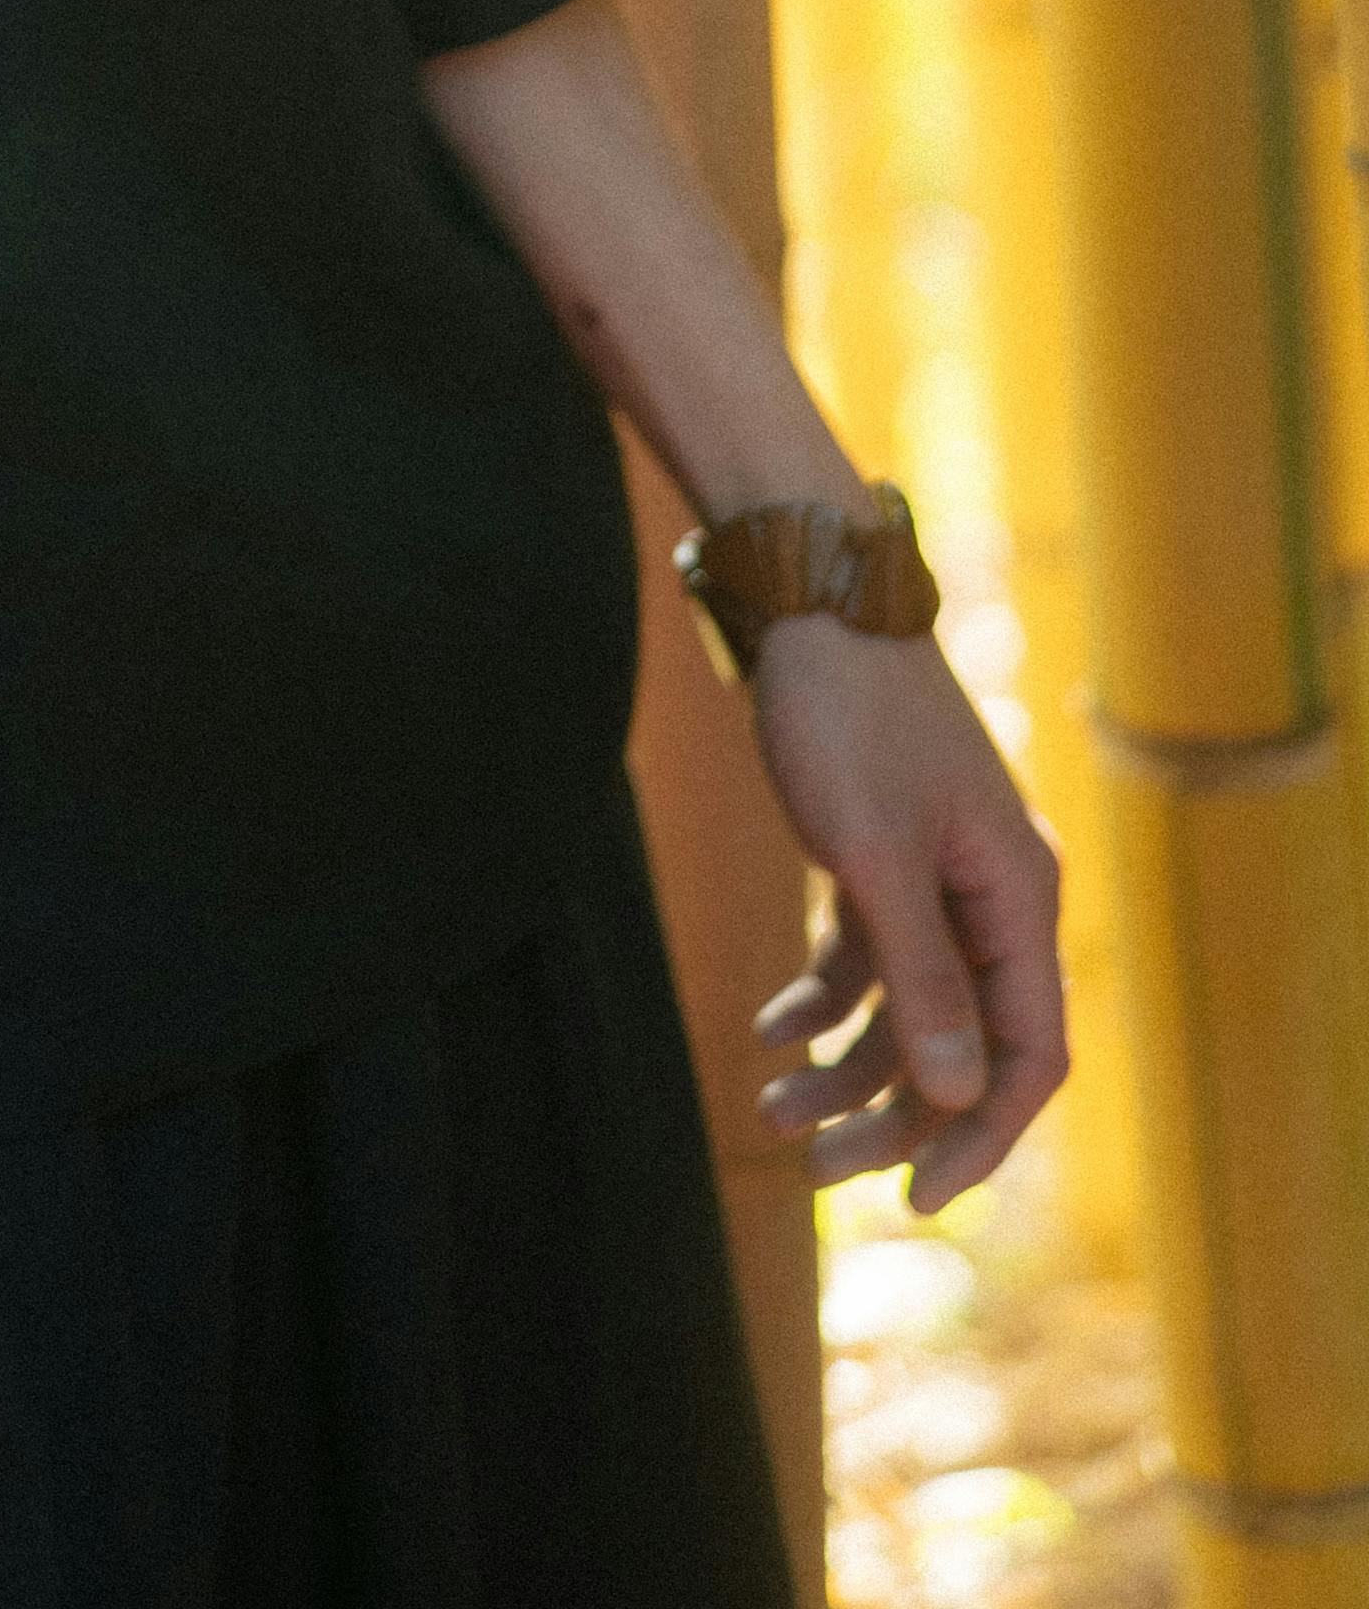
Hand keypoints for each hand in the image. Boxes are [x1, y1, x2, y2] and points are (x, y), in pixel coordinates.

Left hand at [745, 618, 1065, 1210]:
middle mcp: (991, 899)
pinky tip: (770, 1032)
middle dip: (893, 1114)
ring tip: (769, 1108)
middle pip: (960, 1047)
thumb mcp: (875, 853)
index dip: (978, 1132)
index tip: (914, 1194)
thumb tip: (955, 1095)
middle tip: (815, 1166)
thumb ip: (922, 974)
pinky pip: (866, 964)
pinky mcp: (881, 859)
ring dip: (845, 1067)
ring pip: (907, 1012)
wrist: (808, 601)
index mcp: (1017, 899)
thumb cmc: (847, 718)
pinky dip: (821, 1004)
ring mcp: (937, 881)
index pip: (1026, 1055)